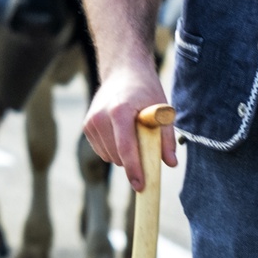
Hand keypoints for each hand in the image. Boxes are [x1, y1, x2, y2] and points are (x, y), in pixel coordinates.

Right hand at [81, 61, 175, 192]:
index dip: (135, 170)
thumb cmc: (145, 90)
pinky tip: (122, 134)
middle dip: (134, 162)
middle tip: (148, 149)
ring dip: (124, 156)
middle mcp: (100, 117)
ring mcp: (91, 122)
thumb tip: (171, 163)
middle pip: (118, 156)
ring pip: (110, 156)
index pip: (126, 148)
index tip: (141, 186)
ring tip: (134, 135)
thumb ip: (166, 138)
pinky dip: (114, 151)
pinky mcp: (86, 126)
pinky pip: (102, 151)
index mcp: (120, 111)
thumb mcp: (162, 110)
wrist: (123, 71)